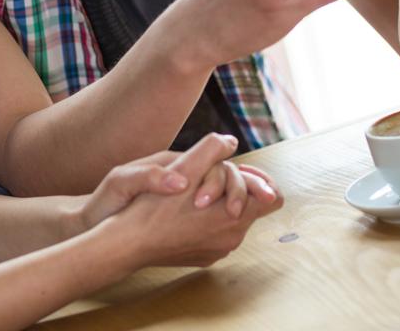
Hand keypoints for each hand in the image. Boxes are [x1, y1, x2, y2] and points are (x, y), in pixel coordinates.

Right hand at [103, 134, 283, 268]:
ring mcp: (218, 251)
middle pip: (252, 208)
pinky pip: (217, 234)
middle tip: (211, 177)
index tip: (241, 171)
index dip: (259, 181)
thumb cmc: (153, 207)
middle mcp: (232, 238)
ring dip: (220, 204)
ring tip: (195, 193)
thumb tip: (231, 141)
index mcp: (235, 216)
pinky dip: (208, 221)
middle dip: (236, 190)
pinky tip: (185, 211)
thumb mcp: (183, 167)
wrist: (125, 245)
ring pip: (233, 221)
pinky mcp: (203, 258)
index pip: (273, 198)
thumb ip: (211, 150)